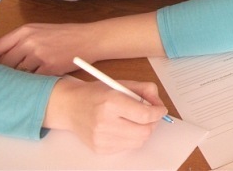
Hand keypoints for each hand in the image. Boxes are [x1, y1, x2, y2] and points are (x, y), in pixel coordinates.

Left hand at [0, 22, 98, 74]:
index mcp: (25, 31)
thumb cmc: (65, 35)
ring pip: (18, 73)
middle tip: (4, 79)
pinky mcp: (49, 68)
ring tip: (21, 82)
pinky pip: (32, 79)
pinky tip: (35, 83)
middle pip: (4, 63)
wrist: (89, 39)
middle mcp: (29, 42)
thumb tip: (2, 58)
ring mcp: (39, 55)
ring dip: (18, 78)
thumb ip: (21, 40)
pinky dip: (32, 82)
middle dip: (3, 73)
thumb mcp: (41, 30)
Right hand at [46, 77, 167, 152]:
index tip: (161, 109)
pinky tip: (124, 127)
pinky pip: (126, 147)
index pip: (145, 114)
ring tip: (137, 120)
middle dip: (153, 123)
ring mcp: (101, 138)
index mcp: (111, 102)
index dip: (158, 112)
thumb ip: (145, 90)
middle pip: (144, 131)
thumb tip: (159, 105)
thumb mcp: (122, 83)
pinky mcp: (99, 148)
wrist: (71, 107)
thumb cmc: (97, 93)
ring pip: (138, 141)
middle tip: (151, 116)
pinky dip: (131, 138)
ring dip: (143, 131)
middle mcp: (105, 122)